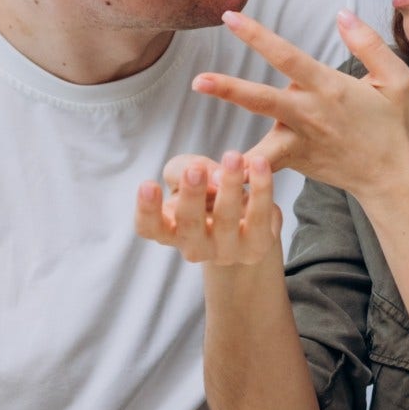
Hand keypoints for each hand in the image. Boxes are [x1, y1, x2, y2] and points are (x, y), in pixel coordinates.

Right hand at [136, 150, 282, 265]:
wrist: (243, 218)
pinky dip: (261, 189)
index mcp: (169, 229)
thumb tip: (212, 176)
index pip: (149, 228)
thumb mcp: (185, 173)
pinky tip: (260, 164)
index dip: (146, 210)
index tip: (148, 184)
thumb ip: (186, 169)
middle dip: (192, 196)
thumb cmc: (204, 193)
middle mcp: (194, 246)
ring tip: (233, 157)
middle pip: (189, 225)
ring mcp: (226, 252)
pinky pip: (260, 217)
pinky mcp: (256, 247)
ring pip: (226, 220)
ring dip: (229, 186)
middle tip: (195, 169)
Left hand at [193, 9, 408, 198]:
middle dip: (230, 90)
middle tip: (199, 81)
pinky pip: (265, 163)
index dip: (257, 36)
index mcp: (330, 88)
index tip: (229, 18)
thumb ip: (368, 43)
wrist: (393, 177)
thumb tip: (341, 13)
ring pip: (261, 139)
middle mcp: (312, 115)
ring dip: (232, 140)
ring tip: (197, 156)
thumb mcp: (396, 78)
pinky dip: (244, 170)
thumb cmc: (395, 124)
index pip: (288, 56)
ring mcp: (302, 142)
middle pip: (264, 100)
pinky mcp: (296, 161)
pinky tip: (217, 180)